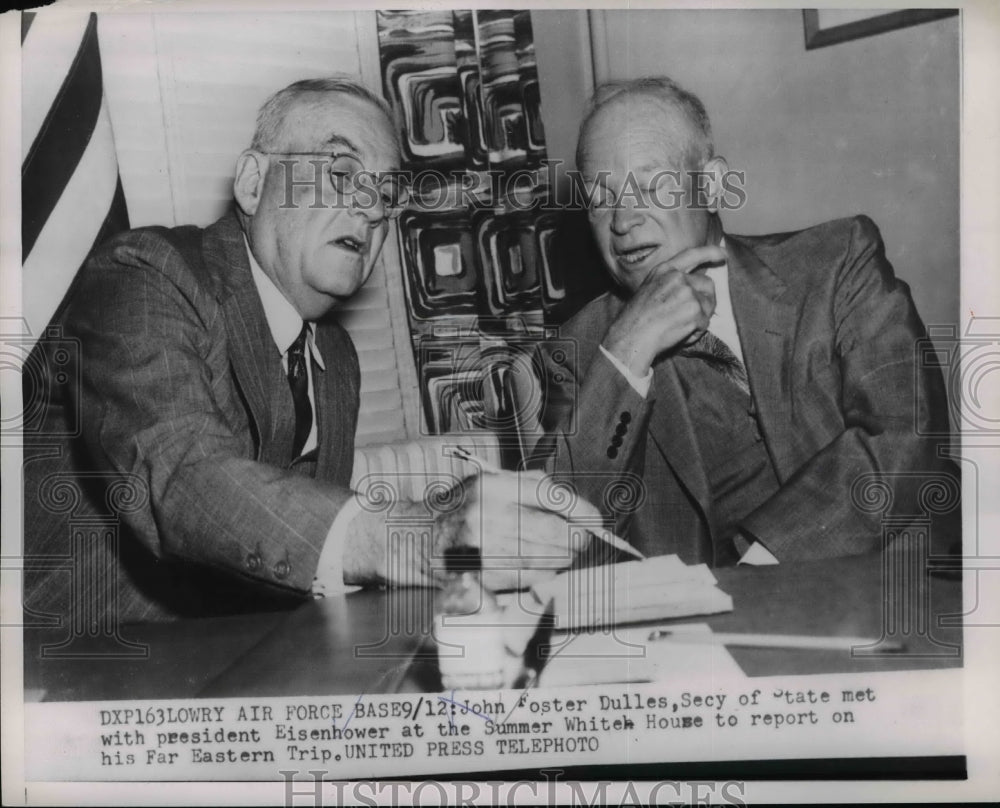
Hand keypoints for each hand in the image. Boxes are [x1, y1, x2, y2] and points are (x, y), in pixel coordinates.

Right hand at [436, 470, 600, 591]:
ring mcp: (482, 549)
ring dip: (562, 559)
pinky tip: (543, 568)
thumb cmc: (462, 510)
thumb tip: (576, 507)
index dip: (580, 511)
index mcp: (493, 487)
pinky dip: (543, 575)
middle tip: (582, 541)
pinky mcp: (481, 576)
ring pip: (545, 559)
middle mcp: (487, 516)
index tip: (595, 521)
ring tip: (563, 554)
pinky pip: (528, 580)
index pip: (550, 496)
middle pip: (553, 532)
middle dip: (576, 539)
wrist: (420, 538)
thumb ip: (532, 487)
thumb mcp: (492, 483)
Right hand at [603, 244, 723, 375]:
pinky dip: (695, 333)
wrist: (631, 336)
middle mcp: (677, 277)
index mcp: (664, 271)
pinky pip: (705, 323)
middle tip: (695, 316)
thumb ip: (669, 284)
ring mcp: (687, 292)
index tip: (723, 255)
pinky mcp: (695, 309)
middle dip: (707, 300)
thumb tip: (692, 291)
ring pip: (709, 305)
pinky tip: (679, 335)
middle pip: (707, 284)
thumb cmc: (635, 320)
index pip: (691, 255)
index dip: (710, 253)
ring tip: (679, 328)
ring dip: (700, 319)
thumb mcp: (648, 290)